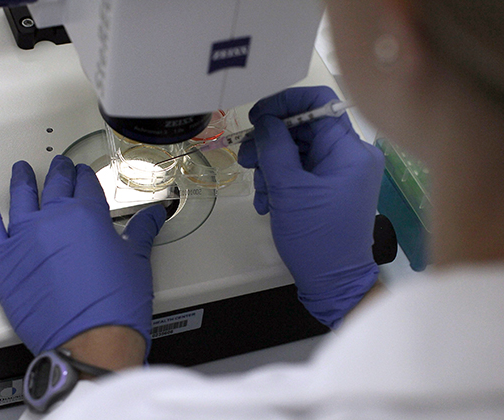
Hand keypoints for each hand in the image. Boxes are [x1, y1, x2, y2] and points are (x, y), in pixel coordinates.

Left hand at [0, 155, 165, 355]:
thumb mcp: (136, 261)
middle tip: (60, 166)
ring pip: (22, 196)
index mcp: (87, 214)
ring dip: (23, 178)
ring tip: (23, 169)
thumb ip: (141, 231)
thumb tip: (154, 215)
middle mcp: (54, 219)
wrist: (91, 343)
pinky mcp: (3, 260)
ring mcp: (25, 237)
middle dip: (60, 172)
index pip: (85, 185)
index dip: (85, 177)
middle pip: (55, 185)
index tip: (82, 174)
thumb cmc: (114, 307)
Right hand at [238, 86, 384, 327]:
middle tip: (246, 159)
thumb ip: (274, 147)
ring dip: (272, 167)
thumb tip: (265, 120)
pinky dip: (281, 182)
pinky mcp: (332, 189)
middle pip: (304, 129)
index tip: (257, 118)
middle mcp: (351, 156)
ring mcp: (342, 174)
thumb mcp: (288, 189)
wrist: (334, 283)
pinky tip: (268, 202)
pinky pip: (303, 172)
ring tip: (261, 192)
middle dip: (271, 143)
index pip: (319, 103)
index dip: (284, 103)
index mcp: (350, 150)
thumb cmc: (315, 236)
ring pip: (298, 151)